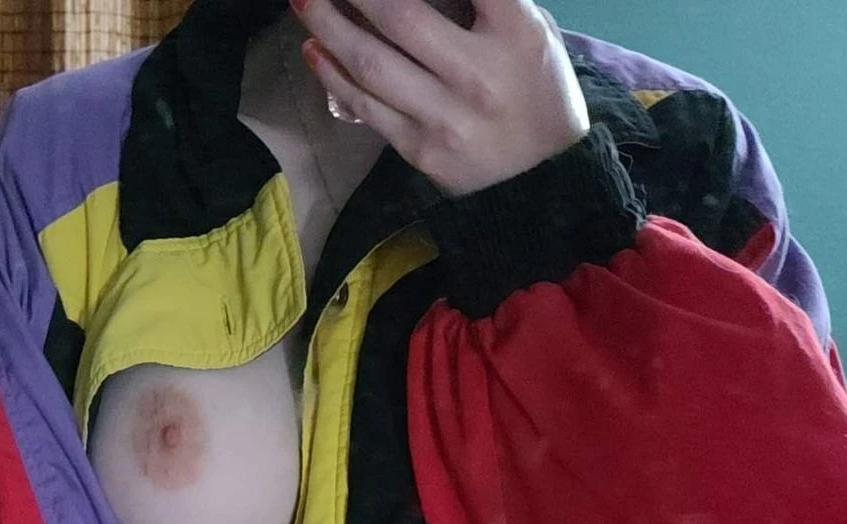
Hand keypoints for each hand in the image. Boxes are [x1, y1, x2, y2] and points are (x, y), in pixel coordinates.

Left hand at [292, 0, 589, 196]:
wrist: (542, 181)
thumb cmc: (535, 91)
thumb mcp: (528, 29)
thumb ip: (483, 1)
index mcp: (516, 32)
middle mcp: (478, 74)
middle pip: (401, 16)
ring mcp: (445, 118)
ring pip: (372, 63)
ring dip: (329, 26)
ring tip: (304, 0)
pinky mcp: (421, 150)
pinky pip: (368, 107)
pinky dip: (334, 76)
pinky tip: (314, 50)